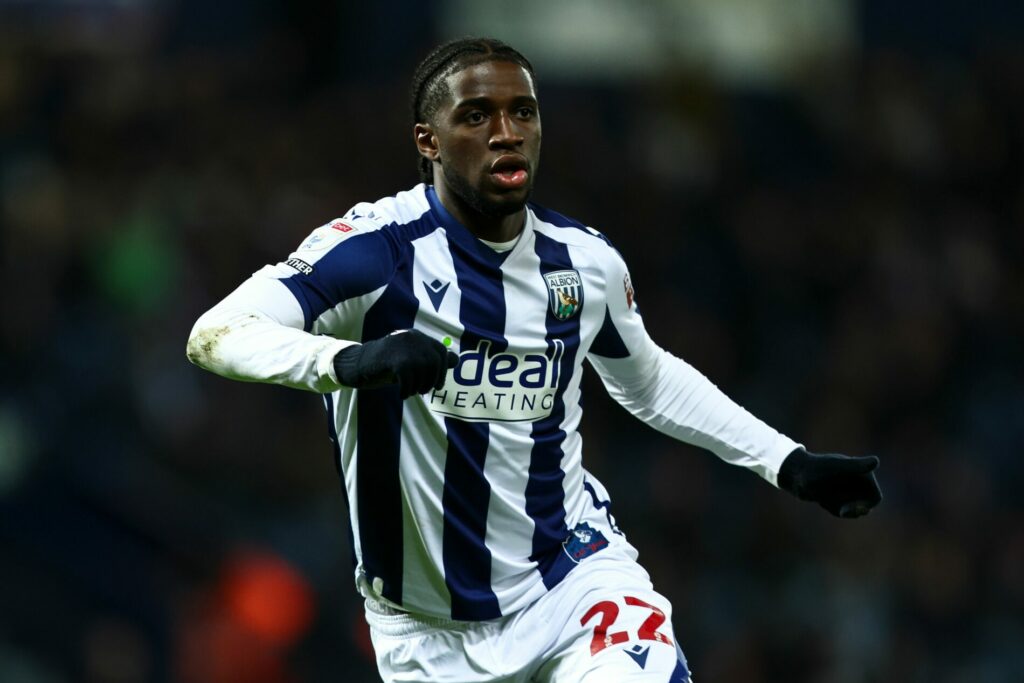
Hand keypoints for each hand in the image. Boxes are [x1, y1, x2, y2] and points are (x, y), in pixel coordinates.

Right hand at [333, 330, 457, 398]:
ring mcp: (402, 347)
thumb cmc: (386, 364)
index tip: (437, 386)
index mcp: (416, 336)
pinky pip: (409, 378)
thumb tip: (456, 360)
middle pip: (434, 362)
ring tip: (409, 392)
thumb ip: (431, 360)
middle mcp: (411, 337)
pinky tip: (402, 394)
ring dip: (418, 387)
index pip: (440, 351)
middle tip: (422, 391)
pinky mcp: (393, 358)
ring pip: (423, 371)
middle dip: (431, 381)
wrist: (357, 364)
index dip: (442, 371)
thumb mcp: (411, 361)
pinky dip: (407, 390)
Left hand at [777, 448, 881, 517]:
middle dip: (852, 509)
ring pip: (853, 510)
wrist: (795, 473)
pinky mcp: (836, 494)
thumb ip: (856, 466)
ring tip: (824, 499)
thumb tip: (876, 461)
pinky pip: (840, 509)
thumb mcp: (836, 468)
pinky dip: (832, 508)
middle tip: (839, 510)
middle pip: (864, 506)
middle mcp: (857, 481)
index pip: (875, 497)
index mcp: (861, 472)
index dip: (865, 506)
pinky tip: (821, 500)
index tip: (847, 508)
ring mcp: (847, 488)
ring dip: (840, 509)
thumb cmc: (816, 468)